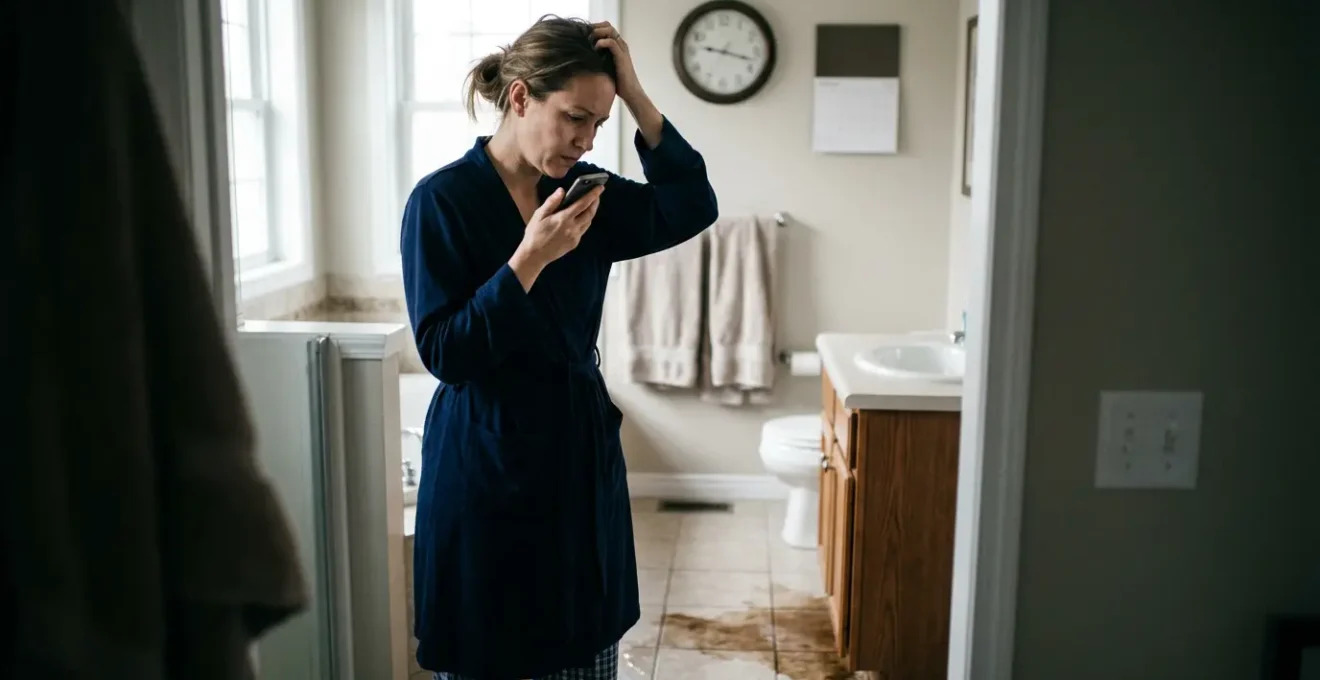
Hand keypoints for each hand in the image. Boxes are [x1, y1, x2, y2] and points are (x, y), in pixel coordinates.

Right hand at [510, 185, 603, 282]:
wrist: (535, 255)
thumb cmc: (534, 233)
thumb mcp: (539, 215)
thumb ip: (552, 202)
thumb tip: (562, 190)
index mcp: (564, 218)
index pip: (583, 203)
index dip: (593, 194)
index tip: (600, 187)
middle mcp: (573, 227)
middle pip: (590, 213)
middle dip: (595, 202)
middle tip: (597, 193)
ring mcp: (575, 237)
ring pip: (588, 221)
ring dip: (591, 211)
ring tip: (591, 203)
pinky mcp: (574, 243)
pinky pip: (583, 229)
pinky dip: (585, 220)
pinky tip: (581, 216)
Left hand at [593, 21, 664, 147]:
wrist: (630, 92)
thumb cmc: (617, 82)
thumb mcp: (604, 66)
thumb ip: (597, 58)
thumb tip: (581, 57)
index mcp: (617, 45)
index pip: (605, 27)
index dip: (594, 27)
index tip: (583, 34)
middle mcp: (620, 44)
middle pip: (607, 25)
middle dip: (594, 28)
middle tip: (584, 36)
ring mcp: (622, 49)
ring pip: (609, 30)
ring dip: (597, 33)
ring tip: (589, 41)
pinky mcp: (622, 56)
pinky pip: (611, 42)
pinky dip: (602, 42)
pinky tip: (595, 48)